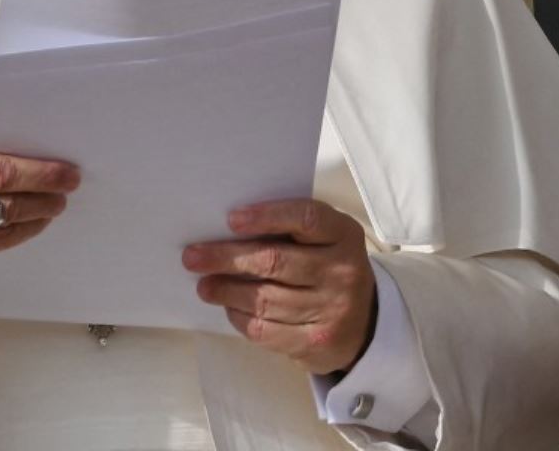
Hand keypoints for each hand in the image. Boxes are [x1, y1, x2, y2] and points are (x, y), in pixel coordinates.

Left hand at [183, 198, 376, 374]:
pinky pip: (266, 330)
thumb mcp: (325, 240)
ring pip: (265, 299)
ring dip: (226, 291)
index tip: (230, 219)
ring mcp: (331, 310)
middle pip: (275, 262)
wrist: (365, 323)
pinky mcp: (316, 343)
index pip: (305, 218)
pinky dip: (240, 317)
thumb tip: (225, 230)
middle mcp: (342, 271)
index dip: (266, 216)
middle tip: (193, 256)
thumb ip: (290, 230)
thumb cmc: (329, 268)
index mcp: (343, 234)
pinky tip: (228, 307)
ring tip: (204, 285)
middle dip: (227, 258)